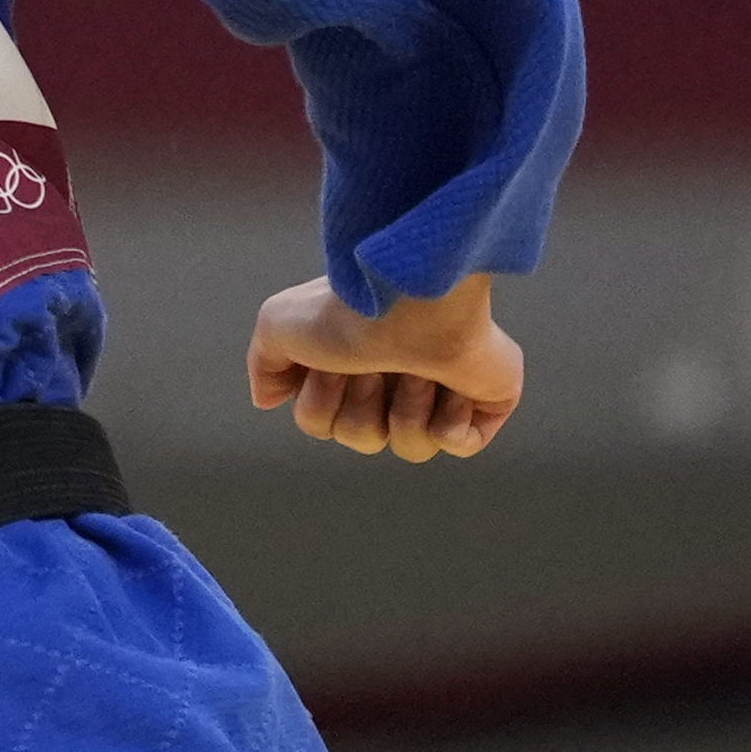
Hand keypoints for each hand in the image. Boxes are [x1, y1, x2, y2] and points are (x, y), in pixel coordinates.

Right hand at [248, 271, 521, 461]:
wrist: (414, 302)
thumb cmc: (349, 310)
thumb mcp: (278, 325)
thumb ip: (266, 364)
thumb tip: (269, 400)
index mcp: (351, 363)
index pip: (320, 423)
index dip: (320, 403)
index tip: (331, 363)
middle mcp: (394, 377)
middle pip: (360, 439)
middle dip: (362, 406)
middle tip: (375, 365)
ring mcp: (442, 388)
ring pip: (410, 448)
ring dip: (406, 411)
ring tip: (418, 370)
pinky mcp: (484, 399)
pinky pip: (461, 445)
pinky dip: (451, 424)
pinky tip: (451, 390)